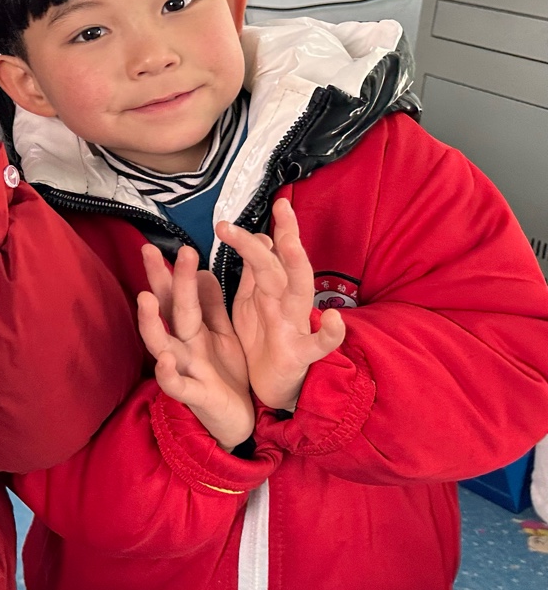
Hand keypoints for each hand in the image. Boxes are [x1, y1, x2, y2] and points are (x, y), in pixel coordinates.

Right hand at [137, 243, 253, 450]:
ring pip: (161, 344)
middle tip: (149, 251)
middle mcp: (183, 346)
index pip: (178, 294)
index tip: (159, 243)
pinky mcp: (196, 396)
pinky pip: (177, 386)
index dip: (169, 270)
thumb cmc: (225, 374)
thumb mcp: (223, 334)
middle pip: (168, 311)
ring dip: (151, 323)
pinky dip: (167, 374)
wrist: (239, 420)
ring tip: (145, 298)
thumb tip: (202, 270)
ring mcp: (186, 370)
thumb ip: (212, 306)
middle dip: (159, 282)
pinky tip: (162, 360)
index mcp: (193, 330)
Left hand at [219, 198, 345, 410]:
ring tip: (287, 243)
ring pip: (300, 293)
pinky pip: (320, 344)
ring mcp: (297, 327)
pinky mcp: (301, 356)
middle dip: (284, 236)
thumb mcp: (253, 302)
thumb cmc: (263, 340)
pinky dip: (330, 333)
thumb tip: (263, 237)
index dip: (277, 228)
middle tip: (279, 209)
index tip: (278, 201)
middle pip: (286, 266)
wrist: (271, 387)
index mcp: (272, 290)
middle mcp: (287, 303)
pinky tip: (336, 319)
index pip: (273, 253)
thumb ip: (257, 272)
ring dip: (295, 268)